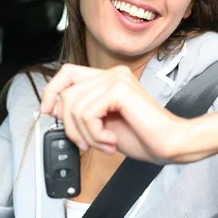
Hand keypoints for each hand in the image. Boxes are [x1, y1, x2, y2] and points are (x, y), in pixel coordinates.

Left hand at [40, 64, 191, 163]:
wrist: (170, 145)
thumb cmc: (144, 137)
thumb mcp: (102, 125)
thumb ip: (82, 113)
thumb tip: (54, 108)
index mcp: (109, 78)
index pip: (68, 72)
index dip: (52, 90)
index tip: (47, 111)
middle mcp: (113, 73)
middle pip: (67, 93)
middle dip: (70, 125)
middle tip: (87, 143)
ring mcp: (116, 78)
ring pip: (74, 106)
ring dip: (85, 134)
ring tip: (105, 143)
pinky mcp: (119, 89)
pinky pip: (87, 113)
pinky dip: (94, 134)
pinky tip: (111, 141)